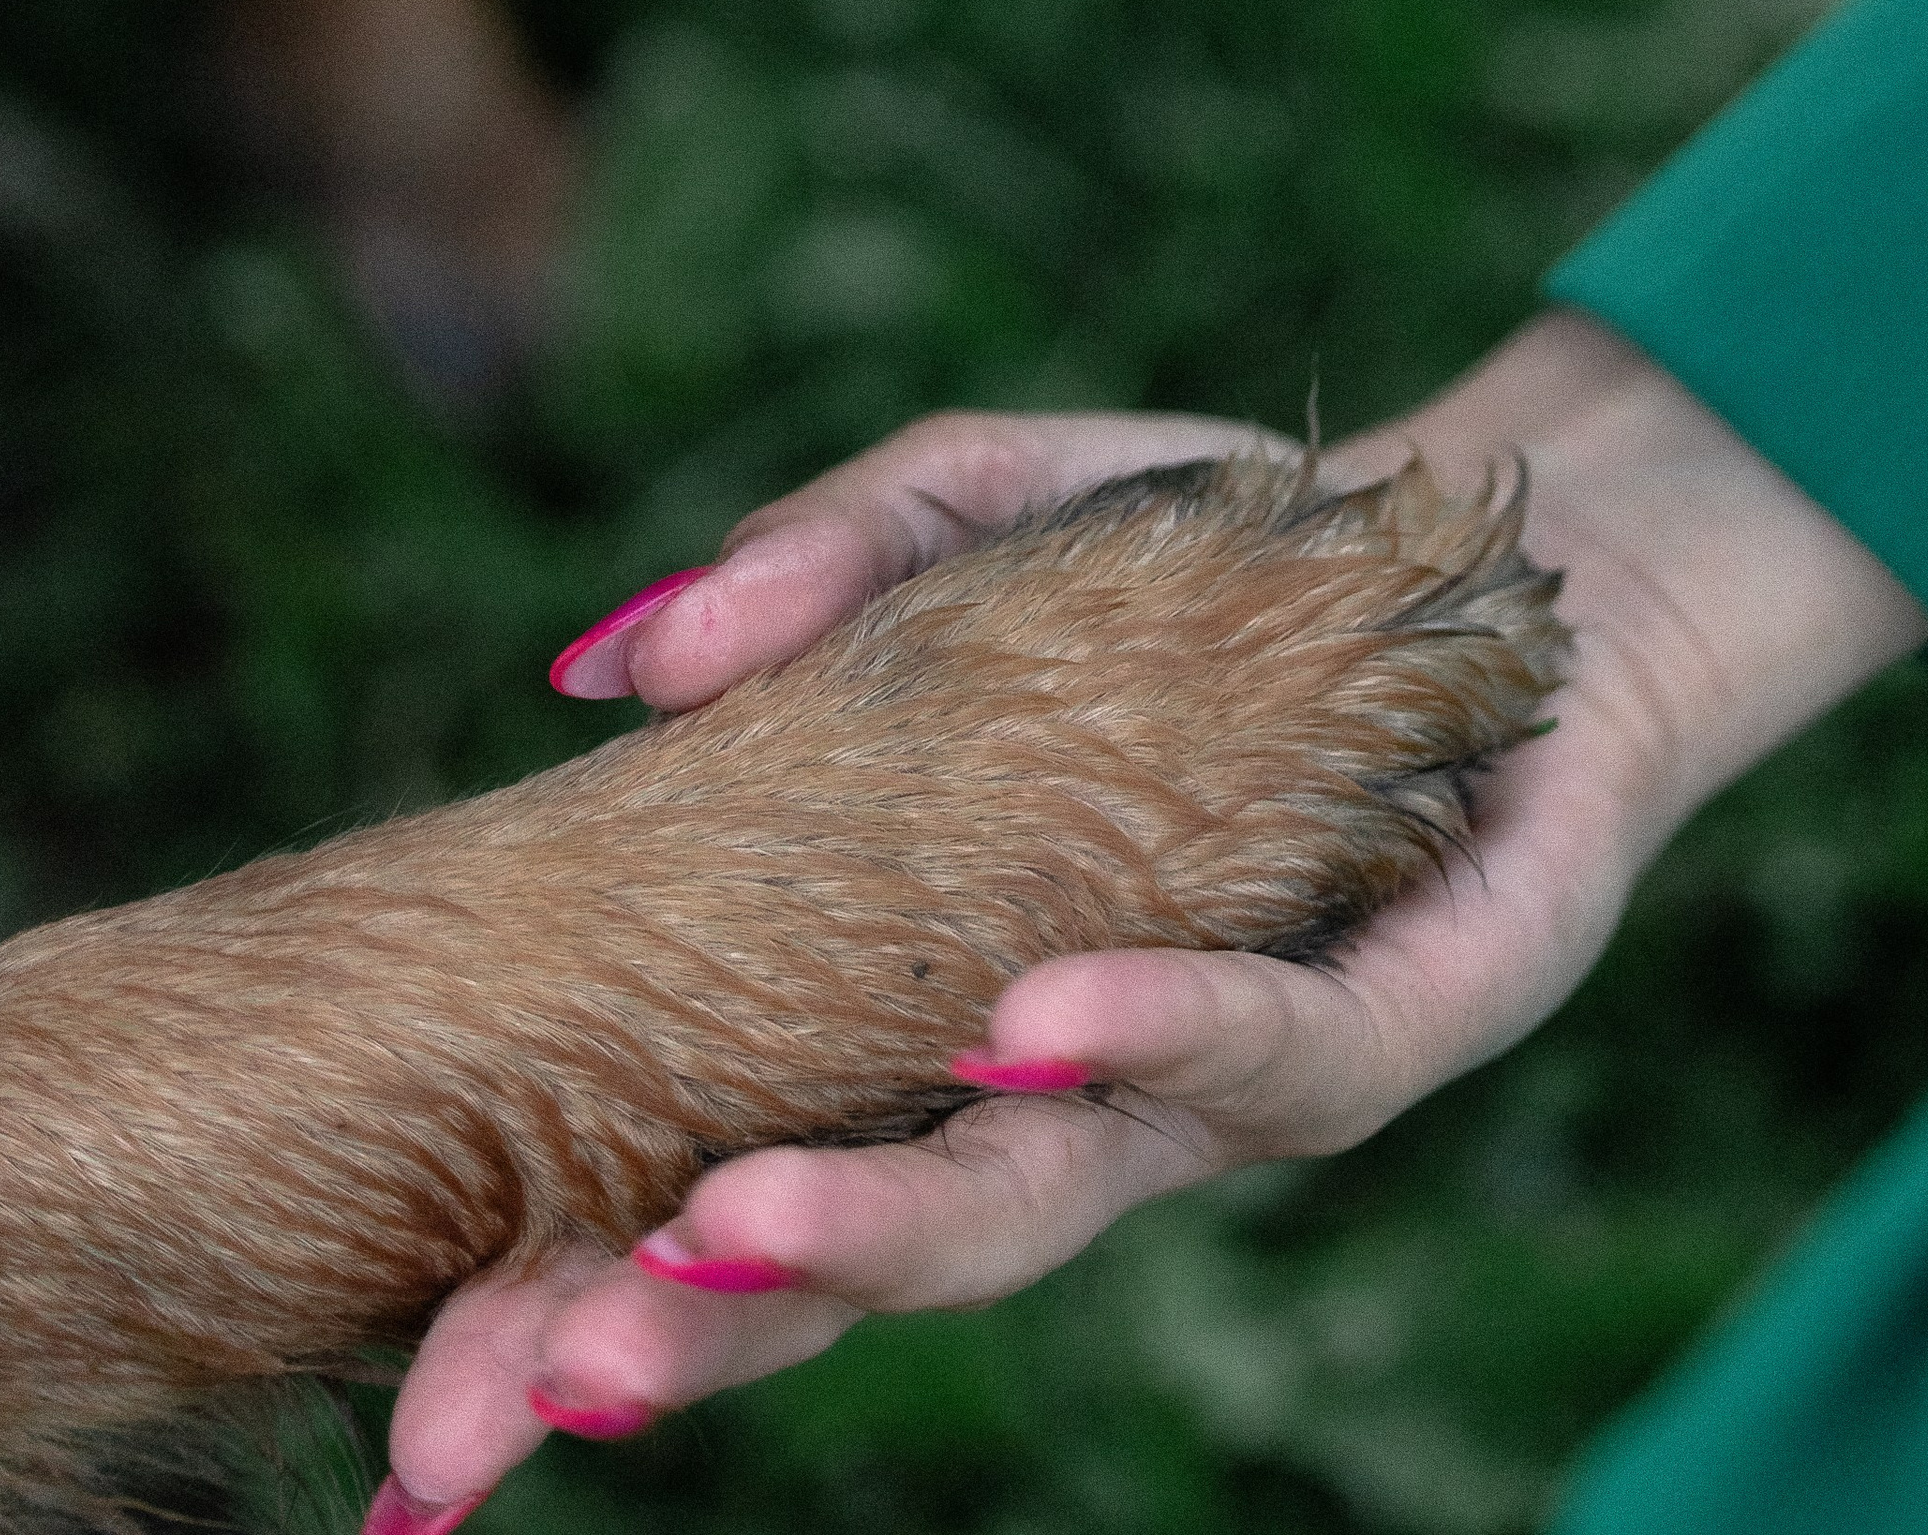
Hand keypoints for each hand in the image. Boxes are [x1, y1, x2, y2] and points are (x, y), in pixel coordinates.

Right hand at [369, 318, 1923, 1520]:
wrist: (1508, 566)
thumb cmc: (1216, 566)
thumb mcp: (993, 502)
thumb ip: (824, 555)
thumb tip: (618, 655)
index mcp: (918, 1002)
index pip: (713, 1184)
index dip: (566, 1307)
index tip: (419, 1426)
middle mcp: (1052, 1088)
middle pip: (847, 1257)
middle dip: (683, 1330)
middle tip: (528, 1392)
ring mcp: (1214, 1080)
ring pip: (1039, 1203)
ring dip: (879, 1226)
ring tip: (724, 1235)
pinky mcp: (1385, 1025)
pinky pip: (1264, 1048)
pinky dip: (1147, 1030)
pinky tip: (1028, 1027)